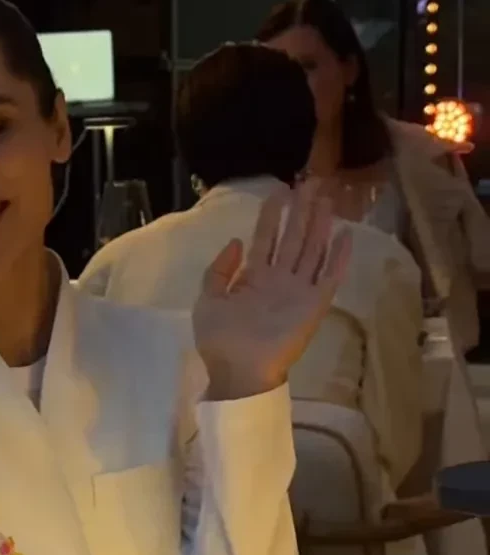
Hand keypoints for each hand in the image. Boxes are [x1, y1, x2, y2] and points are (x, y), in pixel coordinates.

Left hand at [192, 182, 351, 400]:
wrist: (239, 370)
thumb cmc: (220, 339)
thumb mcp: (208, 300)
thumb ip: (219, 270)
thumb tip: (236, 241)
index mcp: (254, 278)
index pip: (266, 238)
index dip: (272, 215)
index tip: (279, 191)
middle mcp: (279, 280)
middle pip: (293, 238)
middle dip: (302, 211)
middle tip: (312, 183)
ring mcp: (298, 291)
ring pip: (312, 250)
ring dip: (320, 225)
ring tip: (327, 198)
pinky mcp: (314, 305)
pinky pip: (329, 276)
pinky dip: (339, 257)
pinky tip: (346, 234)